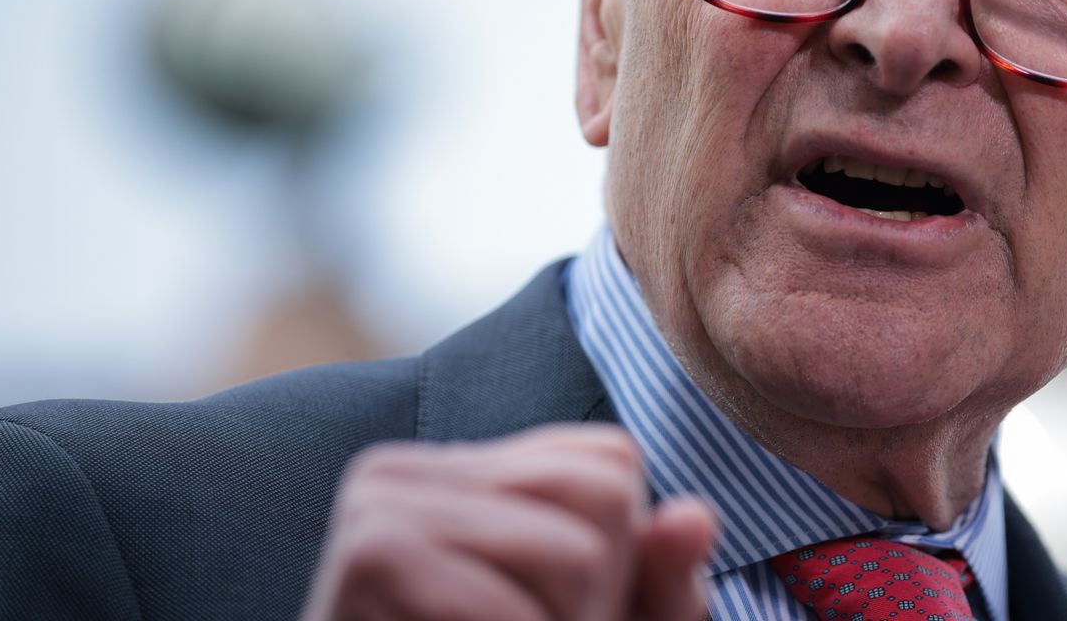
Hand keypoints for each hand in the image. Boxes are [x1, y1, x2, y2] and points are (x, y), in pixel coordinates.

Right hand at [301, 424, 716, 620]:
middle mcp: (410, 468)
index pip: (612, 462)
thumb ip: (657, 583)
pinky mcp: (370, 555)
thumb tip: (696, 516)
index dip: (621, 556)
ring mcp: (381, 504)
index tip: (557, 613)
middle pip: (605, 497)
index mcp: (458, 472)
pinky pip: (512, 610)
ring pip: (576, 556)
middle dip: (599, 598)